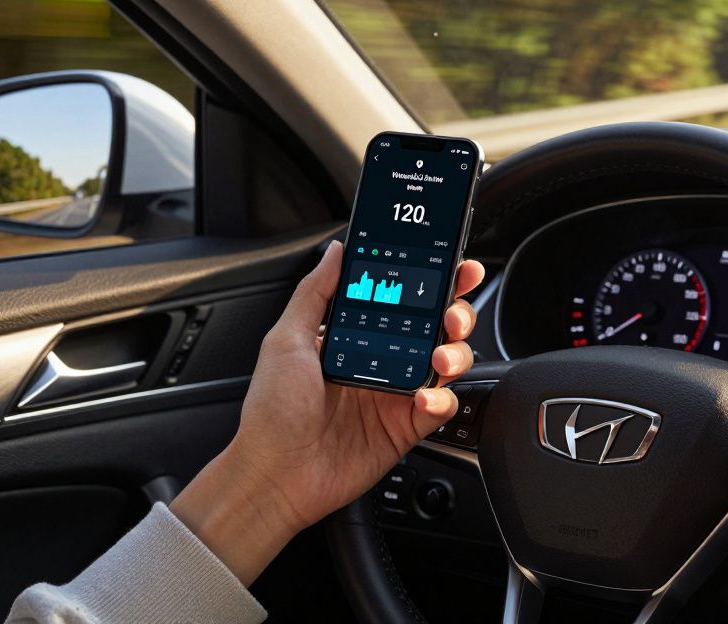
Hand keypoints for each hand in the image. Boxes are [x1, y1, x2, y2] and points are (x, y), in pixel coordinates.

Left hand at [171, 240, 483, 583]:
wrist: (275, 475)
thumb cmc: (272, 412)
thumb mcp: (286, 340)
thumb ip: (316, 292)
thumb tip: (336, 251)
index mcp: (355, 335)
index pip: (402, 298)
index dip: (432, 281)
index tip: (453, 267)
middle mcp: (381, 360)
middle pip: (436, 325)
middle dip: (456, 311)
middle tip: (452, 313)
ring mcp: (396, 393)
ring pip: (448, 361)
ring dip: (455, 351)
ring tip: (440, 355)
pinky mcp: (406, 426)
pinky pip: (441, 406)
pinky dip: (442, 399)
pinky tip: (424, 398)